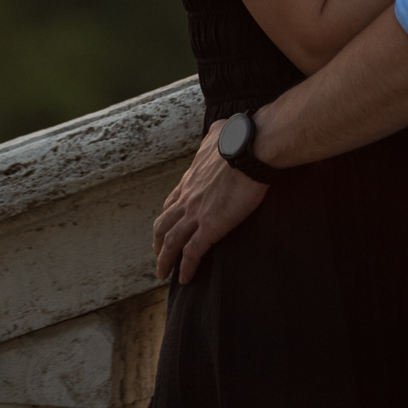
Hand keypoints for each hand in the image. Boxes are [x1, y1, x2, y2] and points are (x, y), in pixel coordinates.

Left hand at [152, 120, 269, 283]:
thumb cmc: (239, 139)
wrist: (249, 149)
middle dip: (158, 242)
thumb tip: (222, 128)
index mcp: (191, 179)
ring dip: (165, 260)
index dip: (167, 218)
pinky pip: (192, 253)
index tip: (166, 228)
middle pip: (163, 225)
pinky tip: (185, 279)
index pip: (171, 202)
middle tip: (158, 255)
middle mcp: (188, 197)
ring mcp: (196, 213)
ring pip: (171, 242)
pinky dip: (186, 268)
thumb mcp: (220, 132)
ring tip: (163, 274)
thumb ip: (216, 134)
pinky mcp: (210, 226)